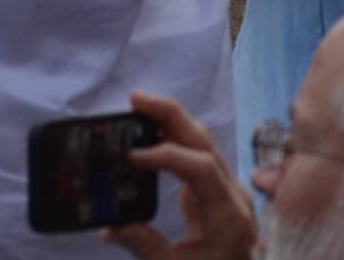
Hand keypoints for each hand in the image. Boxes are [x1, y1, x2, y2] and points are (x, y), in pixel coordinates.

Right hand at [108, 93, 254, 259]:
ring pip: (202, 142)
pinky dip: (173, 139)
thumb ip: (145, 246)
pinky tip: (149, 135)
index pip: (200, 167)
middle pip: (204, 141)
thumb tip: (109, 226)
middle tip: (134, 99)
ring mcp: (228, 191)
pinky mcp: (217, 193)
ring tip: (138, 109)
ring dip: (171, 121)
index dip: (165, 154)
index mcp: (228, 217)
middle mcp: (234, 196)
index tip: (131, 156)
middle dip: (170, 114)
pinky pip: (197, 155)